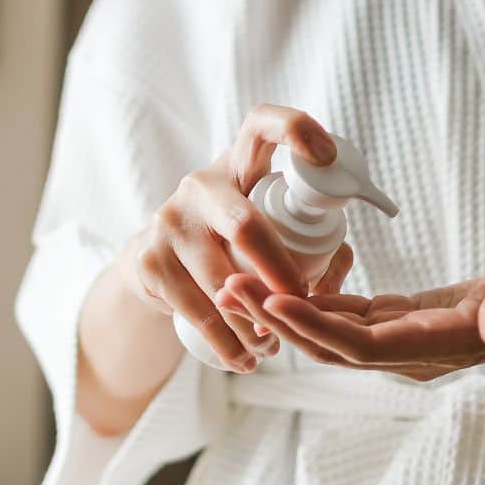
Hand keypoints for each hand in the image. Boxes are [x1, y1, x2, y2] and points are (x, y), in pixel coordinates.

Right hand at [121, 104, 352, 371]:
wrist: (157, 263)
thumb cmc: (234, 240)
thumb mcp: (267, 222)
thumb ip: (314, 239)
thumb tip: (335, 273)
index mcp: (239, 164)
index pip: (262, 125)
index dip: (295, 131)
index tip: (326, 157)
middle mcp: (201, 185)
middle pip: (246, 225)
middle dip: (279, 272)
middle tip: (302, 304)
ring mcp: (169, 222)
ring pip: (221, 281)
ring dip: (255, 323)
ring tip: (274, 347)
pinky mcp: (150, 261)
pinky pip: (197, 310)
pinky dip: (226, 342)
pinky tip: (243, 359)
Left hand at [215, 247, 484, 379]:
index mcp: (441, 343)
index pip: (365, 344)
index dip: (318, 325)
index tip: (274, 298)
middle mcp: (413, 351)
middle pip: (332, 344)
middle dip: (280, 318)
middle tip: (231, 285)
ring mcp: (402, 341)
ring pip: (330, 335)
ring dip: (283, 313)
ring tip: (236, 284)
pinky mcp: (398, 324)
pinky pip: (344, 320)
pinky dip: (309, 303)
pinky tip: (275, 282)